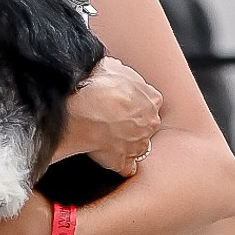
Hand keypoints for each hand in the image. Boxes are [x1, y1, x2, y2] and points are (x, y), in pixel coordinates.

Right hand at [55, 58, 161, 175]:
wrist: (81, 110)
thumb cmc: (95, 86)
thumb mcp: (112, 67)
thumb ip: (122, 75)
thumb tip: (117, 76)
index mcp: (152, 99)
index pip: (149, 102)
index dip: (133, 103)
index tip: (120, 104)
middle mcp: (151, 123)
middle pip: (146, 125)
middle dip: (132, 124)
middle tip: (111, 120)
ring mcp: (139, 145)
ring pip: (138, 146)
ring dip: (126, 144)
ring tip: (106, 138)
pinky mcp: (124, 162)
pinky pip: (126, 167)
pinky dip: (119, 163)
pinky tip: (107, 156)